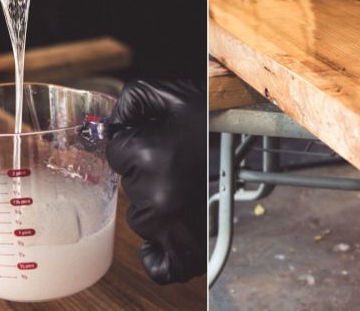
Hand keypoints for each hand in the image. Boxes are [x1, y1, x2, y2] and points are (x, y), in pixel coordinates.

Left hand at [106, 79, 205, 283]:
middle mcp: (158, 193)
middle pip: (125, 184)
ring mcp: (170, 223)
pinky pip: (159, 265)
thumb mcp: (175, 94)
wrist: (249, 143)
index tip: (154, 137)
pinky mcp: (185, 247)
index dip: (132, 140)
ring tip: (181, 184)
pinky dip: (158, 253)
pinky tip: (166, 231)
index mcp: (149, 155)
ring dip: (153, 203)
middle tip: (173, 160)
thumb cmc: (212, 118)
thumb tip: (110, 120)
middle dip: (142, 172)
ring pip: (138, 216)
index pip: (114, 150)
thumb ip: (134, 98)